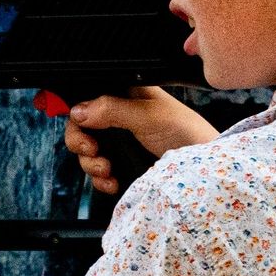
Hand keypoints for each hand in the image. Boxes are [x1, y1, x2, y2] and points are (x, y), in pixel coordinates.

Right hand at [64, 86, 217, 194]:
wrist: (199, 167)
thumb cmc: (184, 130)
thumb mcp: (148, 115)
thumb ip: (113, 110)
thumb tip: (79, 111)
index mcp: (121, 95)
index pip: (85, 98)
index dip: (76, 112)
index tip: (80, 127)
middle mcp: (114, 116)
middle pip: (78, 126)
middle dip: (79, 141)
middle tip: (92, 150)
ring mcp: (115, 141)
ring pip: (84, 152)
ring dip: (90, 163)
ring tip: (107, 170)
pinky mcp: (118, 163)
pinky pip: (95, 172)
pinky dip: (98, 179)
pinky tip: (112, 181)